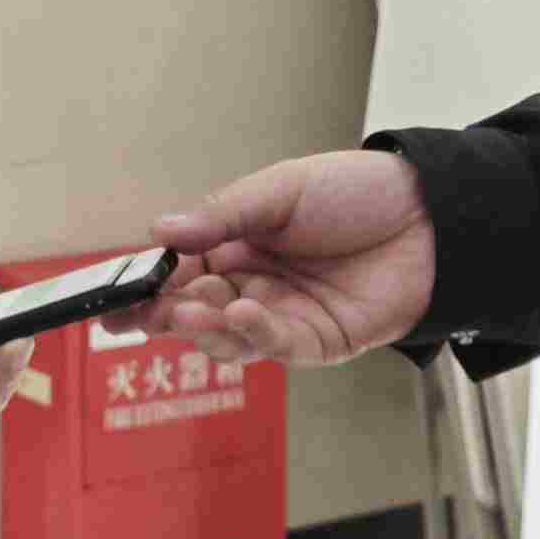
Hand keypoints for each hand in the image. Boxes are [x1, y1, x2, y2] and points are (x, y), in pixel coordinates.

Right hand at [135, 151, 437, 367]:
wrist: (428, 214)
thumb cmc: (357, 193)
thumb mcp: (280, 190)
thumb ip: (221, 215)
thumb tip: (160, 230)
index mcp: (237, 247)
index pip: (179, 272)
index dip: (146, 285)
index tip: (111, 296)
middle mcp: (254, 287)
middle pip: (194, 312)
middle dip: (164, 316)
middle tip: (139, 315)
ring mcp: (284, 318)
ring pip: (228, 339)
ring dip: (204, 328)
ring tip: (188, 311)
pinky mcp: (318, 342)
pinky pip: (277, 348)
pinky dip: (254, 333)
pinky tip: (240, 313)